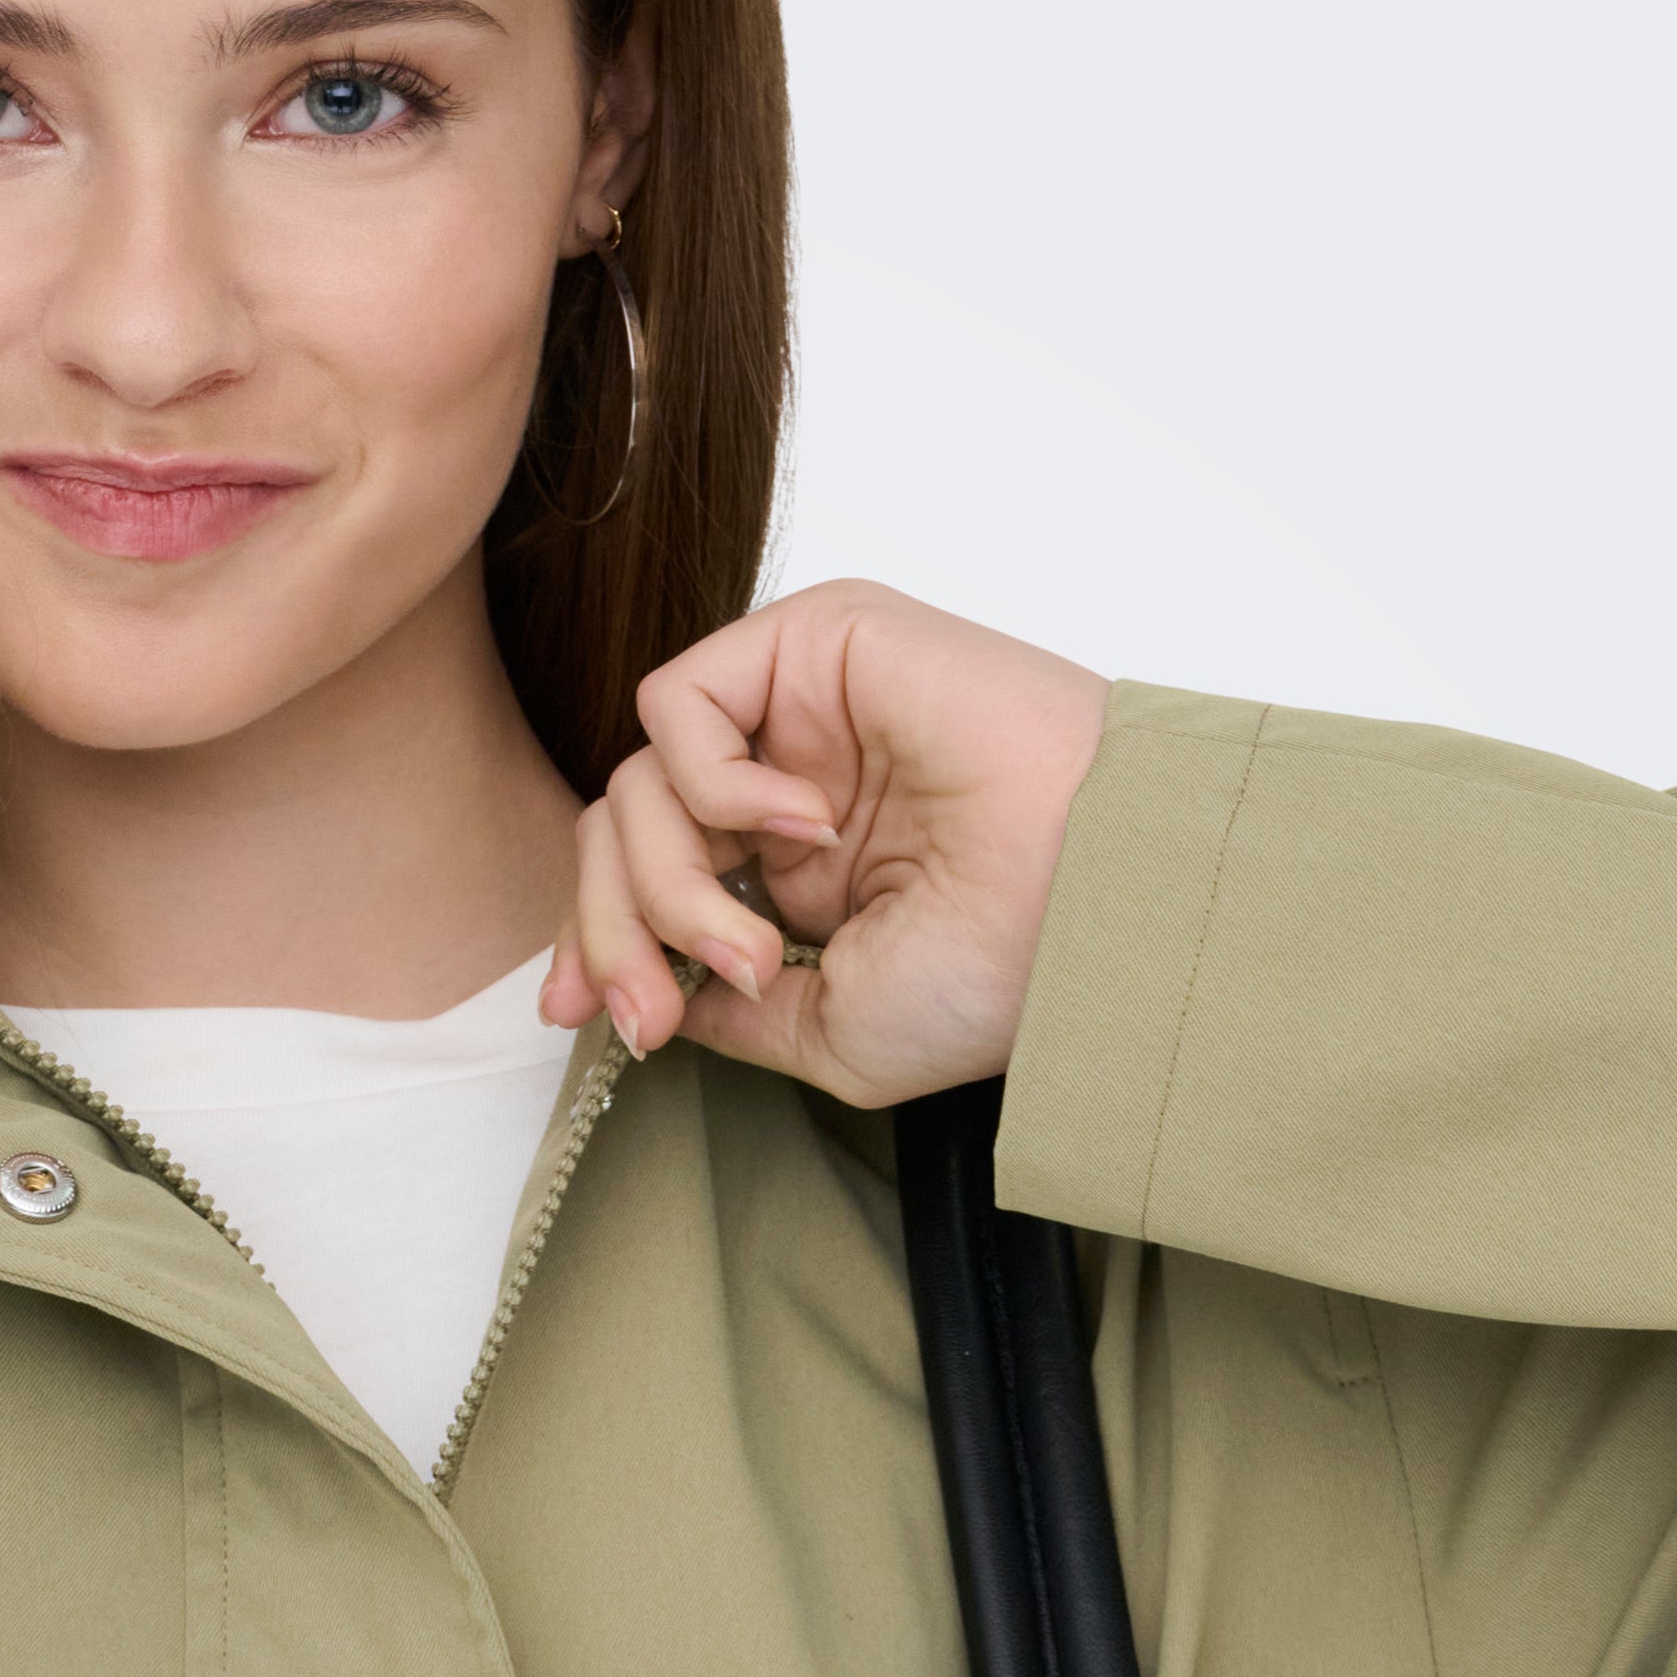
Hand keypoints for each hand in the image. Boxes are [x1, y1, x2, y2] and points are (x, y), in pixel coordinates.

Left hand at [542, 579, 1109, 1112]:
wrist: (1087, 898)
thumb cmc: (1000, 972)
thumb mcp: (832, 1032)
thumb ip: (730, 1010)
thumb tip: (655, 999)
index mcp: (801, 869)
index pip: (649, 878)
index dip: (601, 943)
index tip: (589, 1020)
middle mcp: (790, 785)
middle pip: (622, 830)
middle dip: (614, 932)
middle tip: (656, 1009)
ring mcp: (799, 714)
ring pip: (637, 781)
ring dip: (670, 884)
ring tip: (754, 944)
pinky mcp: (812, 644)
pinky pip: (678, 704)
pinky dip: (712, 786)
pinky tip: (803, 829)